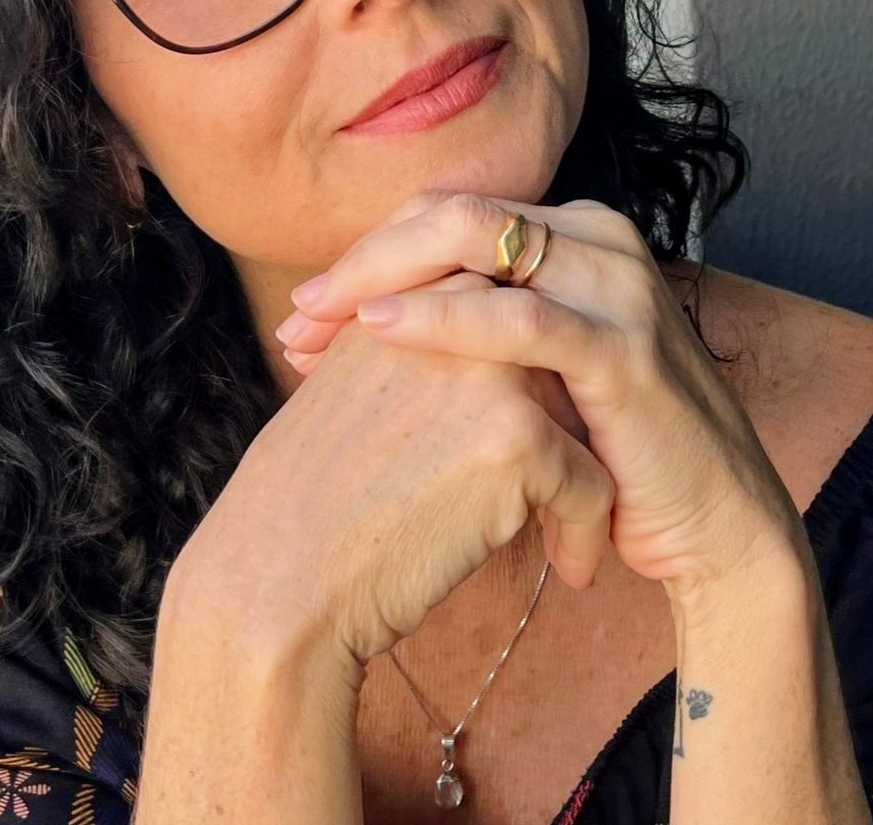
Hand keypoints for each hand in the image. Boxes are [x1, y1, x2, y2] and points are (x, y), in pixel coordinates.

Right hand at [173, 267, 616, 667]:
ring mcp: (490, 370)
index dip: (528, 374)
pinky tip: (572, 571)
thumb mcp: (348, 388)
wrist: (278, 581)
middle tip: (566, 478)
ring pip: (586, 414)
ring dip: (582, 476)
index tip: (528, 434)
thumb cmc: (308, 501)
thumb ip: (411, 345)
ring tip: (567, 530)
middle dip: (568, 419)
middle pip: (552, 354)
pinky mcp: (519, 438)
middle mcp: (452, 312)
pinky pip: (593, 483)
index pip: (503, 308)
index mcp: (407, 291)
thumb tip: (479, 347)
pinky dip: (588, 533)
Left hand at [274, 191, 806, 603]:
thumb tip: (364, 312)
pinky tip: (379, 330)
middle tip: (300, 313)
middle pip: (453, 215)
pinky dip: (440, 318)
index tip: (310, 308)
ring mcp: (619, 287)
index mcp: (578, 234)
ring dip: (381, 279)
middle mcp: (601, 240)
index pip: (452, 215)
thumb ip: (475, 323)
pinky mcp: (626, 349)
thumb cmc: (610, 449)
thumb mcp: (536, 368)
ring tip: (315, 323)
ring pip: (476, 244)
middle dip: (364, 258)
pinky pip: (518, 319)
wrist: (714, 522)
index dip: (372, 252)